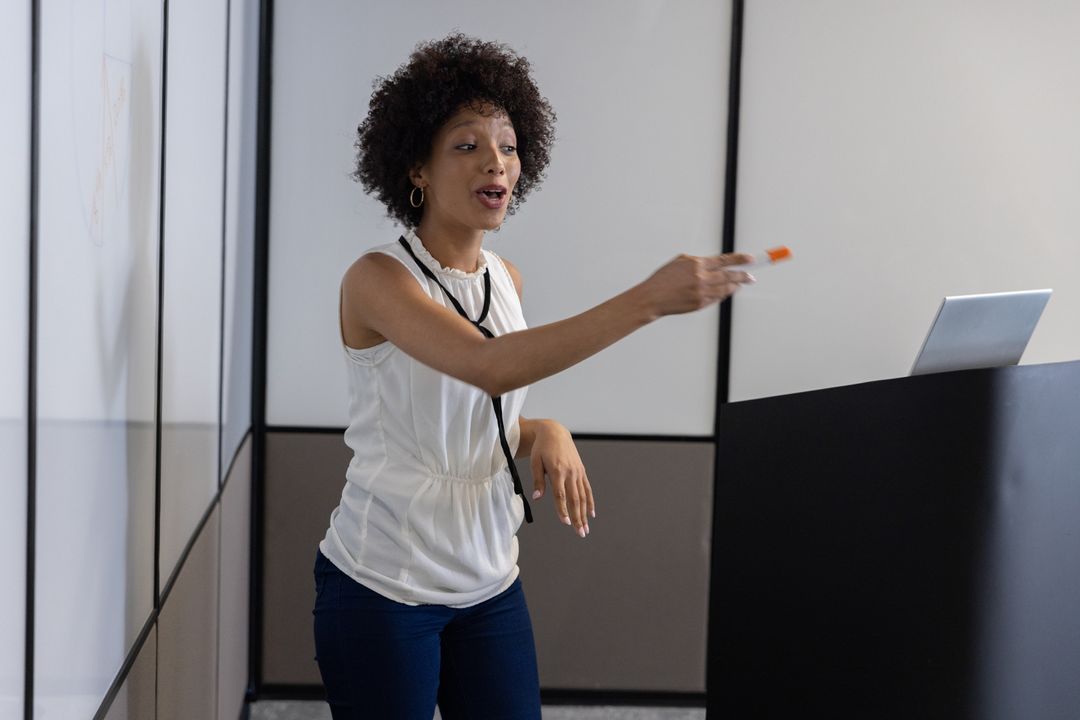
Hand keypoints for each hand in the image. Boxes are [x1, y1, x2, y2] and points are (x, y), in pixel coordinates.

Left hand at [529, 420, 594, 537]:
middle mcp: (570, 473)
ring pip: (583, 496)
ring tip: (586, 528)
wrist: (555, 432)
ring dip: (585, 514)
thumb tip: (537, 498)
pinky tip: (592, 514)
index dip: (563, 510)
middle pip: (575, 499)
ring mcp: (578, 472)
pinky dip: (590, 502)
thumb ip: (537, 481)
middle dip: (578, 518)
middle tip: (581, 533)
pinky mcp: (581, 471)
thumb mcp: (535, 462)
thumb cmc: (541, 448)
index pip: (561, 495)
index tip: (566, 523)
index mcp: (557, 471)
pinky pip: (587, 489)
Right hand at [641, 252, 755, 316]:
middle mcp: (701, 278)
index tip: (750, 259)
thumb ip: (698, 262)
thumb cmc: (663, 279)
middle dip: (743, 275)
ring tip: (741, 284)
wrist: (652, 298)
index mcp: (697, 264)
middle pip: (729, 276)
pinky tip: (726, 292)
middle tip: (751, 276)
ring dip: (735, 286)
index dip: (739, 259)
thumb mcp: (680, 262)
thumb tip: (716, 264)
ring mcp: (702, 292)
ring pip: (725, 289)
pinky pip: (717, 298)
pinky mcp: (700, 304)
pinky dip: (723, 294)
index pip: (724, 260)